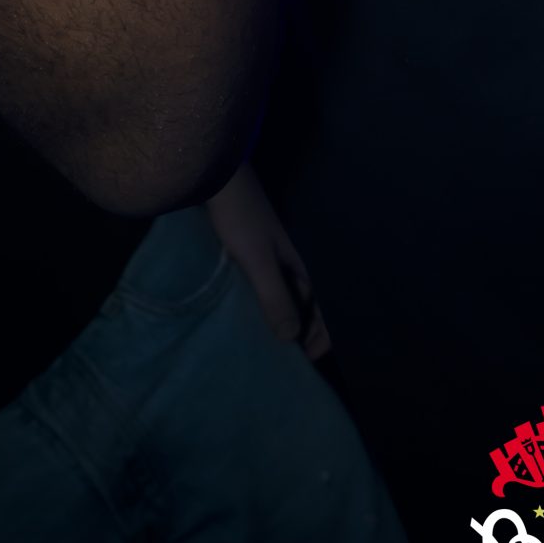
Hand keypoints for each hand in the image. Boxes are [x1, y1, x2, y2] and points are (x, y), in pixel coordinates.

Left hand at [206, 163, 332, 359]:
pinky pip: (267, 288)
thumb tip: (290, 339)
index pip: (324, 308)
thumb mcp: (258, 261)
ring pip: (287, 297)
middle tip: (287, 361)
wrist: (219, 180)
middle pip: (307, 305)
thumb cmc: (241, 219)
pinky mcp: (253, 254)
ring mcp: (272, 258)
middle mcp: (291, 263)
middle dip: (303, 333)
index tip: (307, 361)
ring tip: (267, 346)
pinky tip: (248, 317)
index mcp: (300, 265)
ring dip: (284, 321)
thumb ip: (275, 297)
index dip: (321, 336)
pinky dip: (266, 306)